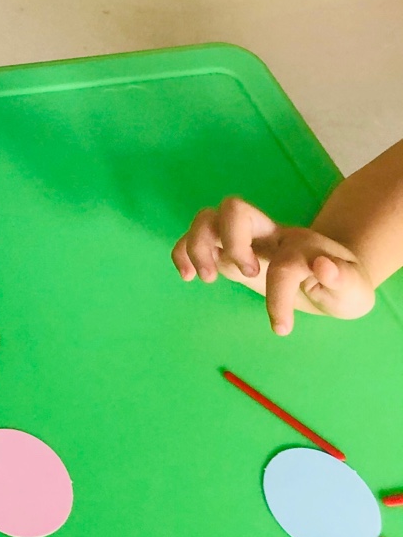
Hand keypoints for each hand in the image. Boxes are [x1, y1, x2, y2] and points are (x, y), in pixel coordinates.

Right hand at [172, 196, 374, 335]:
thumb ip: (344, 278)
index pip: (283, 261)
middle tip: (245, 275)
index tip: (282, 327)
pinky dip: (183, 251)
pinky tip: (187, 275)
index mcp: (298, 242)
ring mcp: (242, 239)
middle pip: (235, 209)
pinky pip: (194, 237)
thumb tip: (323, 266)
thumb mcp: (353, 288)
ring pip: (208, 218)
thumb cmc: (341, 283)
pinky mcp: (225, 250)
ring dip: (198, 244)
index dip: (279, 295)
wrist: (330, 275)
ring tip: (203, 278)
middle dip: (231, 241)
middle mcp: (266, 232)